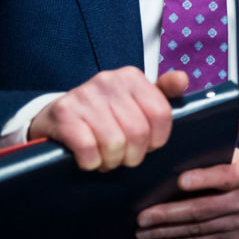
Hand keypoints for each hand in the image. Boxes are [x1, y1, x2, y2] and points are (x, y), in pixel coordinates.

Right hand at [28, 68, 187, 171]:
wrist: (56, 117)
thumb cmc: (104, 113)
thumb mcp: (135, 99)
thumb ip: (163, 92)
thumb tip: (182, 79)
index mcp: (131, 77)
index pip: (161, 113)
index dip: (158, 139)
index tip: (148, 145)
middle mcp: (109, 80)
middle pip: (138, 132)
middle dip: (133, 155)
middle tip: (124, 157)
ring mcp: (84, 95)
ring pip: (114, 143)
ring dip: (111, 161)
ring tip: (106, 158)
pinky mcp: (63, 113)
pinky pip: (88, 149)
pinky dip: (91, 162)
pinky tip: (88, 158)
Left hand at [135, 148, 238, 238]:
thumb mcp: (238, 157)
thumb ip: (214, 158)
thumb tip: (176, 161)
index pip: (225, 176)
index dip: (204, 179)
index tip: (180, 181)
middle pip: (205, 208)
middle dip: (171, 214)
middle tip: (144, 217)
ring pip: (200, 229)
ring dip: (168, 233)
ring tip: (144, 232)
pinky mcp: (235, 236)